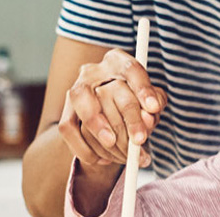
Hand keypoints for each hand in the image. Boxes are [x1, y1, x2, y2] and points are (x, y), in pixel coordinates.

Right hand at [58, 48, 165, 166]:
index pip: (131, 69)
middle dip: (129, 119)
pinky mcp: (65, 110)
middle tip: (140, 140)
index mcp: (117, 61)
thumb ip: (154, 102)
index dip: (143, 89)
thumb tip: (149, 115)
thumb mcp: (150, 98)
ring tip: (121, 151)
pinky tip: (103, 159)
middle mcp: (94, 72)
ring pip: (83, 108)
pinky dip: (85, 147)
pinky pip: (68, 128)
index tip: (154, 109)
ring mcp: (76, 90)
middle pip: (109, 91)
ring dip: (101, 132)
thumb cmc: (135, 101)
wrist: (106, 110)